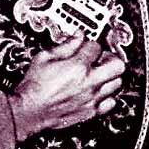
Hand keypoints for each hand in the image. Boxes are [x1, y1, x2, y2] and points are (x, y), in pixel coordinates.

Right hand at [9, 34, 124, 140]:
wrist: (30, 110)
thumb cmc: (34, 86)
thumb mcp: (44, 57)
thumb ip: (65, 45)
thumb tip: (77, 37)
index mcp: (77, 66)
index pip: (96, 46)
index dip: (89, 43)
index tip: (85, 45)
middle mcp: (89, 82)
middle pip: (117, 65)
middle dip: (109, 58)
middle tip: (100, 58)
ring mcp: (93, 98)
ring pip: (117, 82)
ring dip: (109, 76)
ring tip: (98, 74)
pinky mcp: (93, 111)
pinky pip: (112, 102)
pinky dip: (107, 95)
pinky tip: (97, 91)